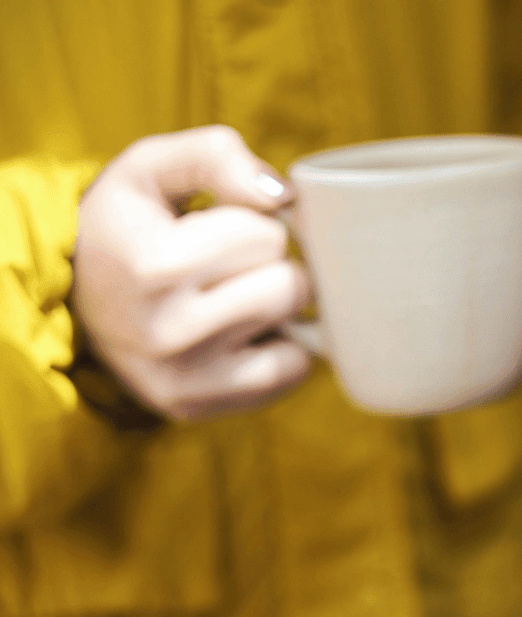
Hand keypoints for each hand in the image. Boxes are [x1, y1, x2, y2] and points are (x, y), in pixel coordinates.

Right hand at [72, 125, 312, 420]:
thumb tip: (284, 197)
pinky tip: (241, 334)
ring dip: (278, 310)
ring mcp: (182, 377)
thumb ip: (216, 156)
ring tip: (235, 297)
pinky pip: (290, 375)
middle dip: (273, 267)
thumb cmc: (127, 224)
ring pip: (298, 334)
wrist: (73, 295)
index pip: (269, 235)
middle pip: (290, 287)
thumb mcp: (153, 167)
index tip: (224, 229)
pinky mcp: (196, 406)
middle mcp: (167, 331)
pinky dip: (280, 351)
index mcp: (154, 264)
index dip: (256, 224)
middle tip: (234, 266)